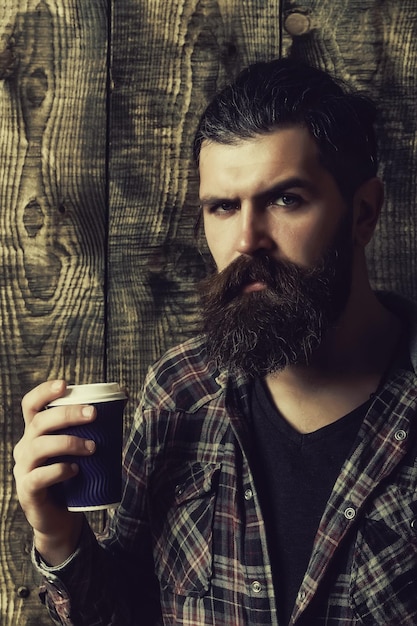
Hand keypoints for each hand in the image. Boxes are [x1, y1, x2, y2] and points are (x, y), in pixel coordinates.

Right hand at [13, 380, 95, 564]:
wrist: (62, 519)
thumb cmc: (73, 476)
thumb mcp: (80, 448)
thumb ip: (94, 425)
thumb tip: (123, 394)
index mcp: (35, 433)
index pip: (30, 405)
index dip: (44, 392)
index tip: (65, 384)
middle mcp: (25, 448)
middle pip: (39, 422)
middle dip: (67, 415)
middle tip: (93, 414)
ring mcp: (24, 470)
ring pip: (38, 447)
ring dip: (68, 442)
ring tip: (92, 447)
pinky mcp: (28, 491)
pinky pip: (38, 477)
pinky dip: (58, 470)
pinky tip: (75, 469)